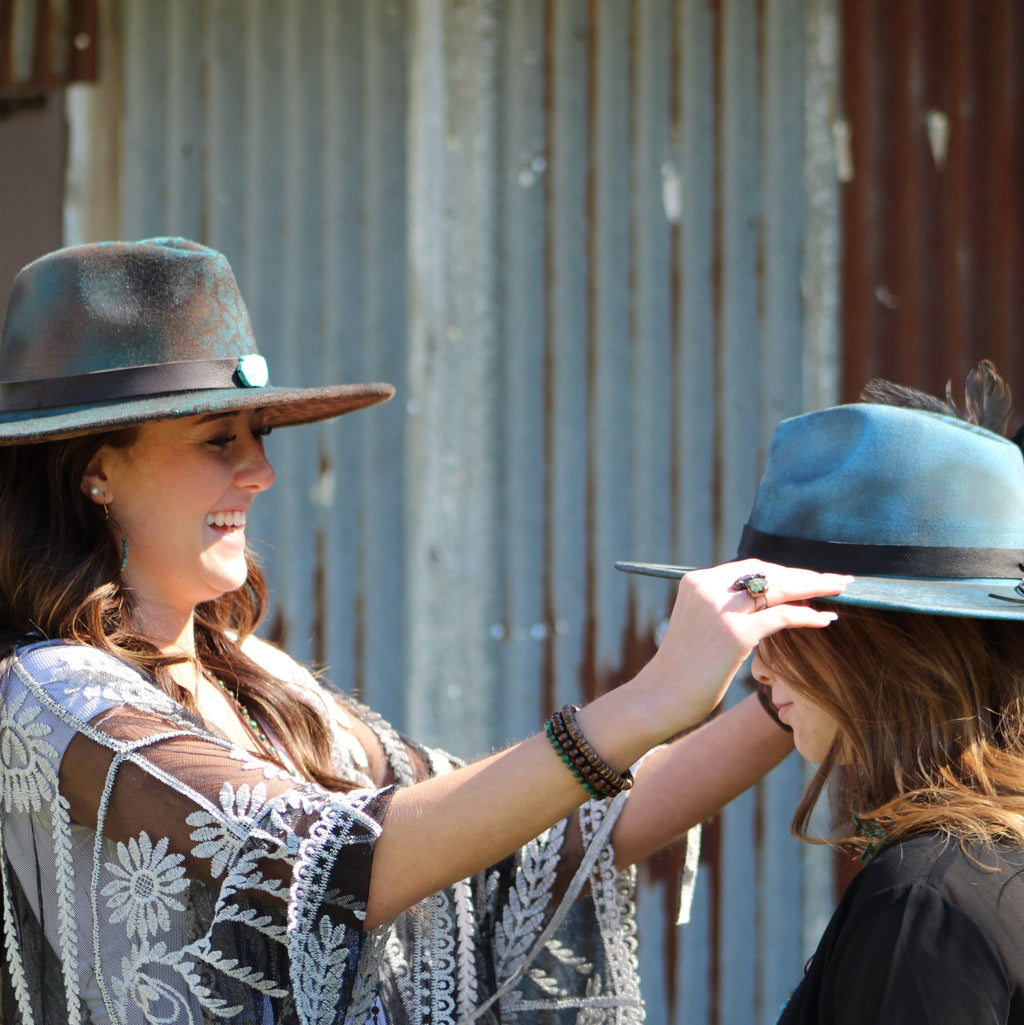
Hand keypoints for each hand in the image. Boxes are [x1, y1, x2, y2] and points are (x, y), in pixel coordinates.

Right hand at [640, 560, 850, 731]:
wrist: (662, 696)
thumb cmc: (685, 665)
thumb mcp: (699, 623)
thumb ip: (724, 605)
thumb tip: (766, 597)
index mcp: (697, 581)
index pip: (752, 567)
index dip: (785, 572)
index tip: (810, 578)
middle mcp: (708, 588)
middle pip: (768, 573)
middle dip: (806, 576)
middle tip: (837, 581)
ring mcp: (721, 609)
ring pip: (779, 589)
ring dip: (814, 589)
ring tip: (841, 592)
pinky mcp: (735, 633)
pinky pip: (781, 617)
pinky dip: (807, 616)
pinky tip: (826, 620)